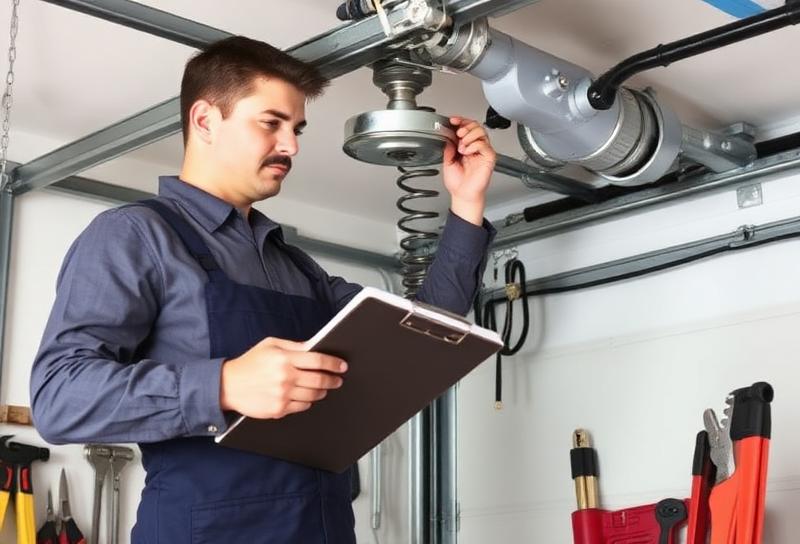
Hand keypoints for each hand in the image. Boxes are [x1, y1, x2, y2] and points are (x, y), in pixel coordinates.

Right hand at [219, 337, 346, 418]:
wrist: (227, 386)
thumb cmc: (250, 363)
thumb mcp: (270, 345)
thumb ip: (294, 346)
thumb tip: (315, 347)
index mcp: (284, 359)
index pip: (318, 360)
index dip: (334, 363)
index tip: (342, 366)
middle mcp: (285, 378)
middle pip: (319, 380)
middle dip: (333, 379)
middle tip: (338, 379)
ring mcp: (282, 395)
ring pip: (313, 395)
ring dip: (323, 391)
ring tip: (324, 387)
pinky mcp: (278, 409)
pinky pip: (302, 406)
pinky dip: (308, 401)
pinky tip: (307, 396)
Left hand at [442, 116, 495, 224]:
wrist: (462, 194)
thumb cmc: (458, 182)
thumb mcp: (448, 160)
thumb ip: (448, 146)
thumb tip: (447, 134)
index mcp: (466, 146)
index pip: (466, 127)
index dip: (460, 121)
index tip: (452, 120)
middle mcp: (476, 147)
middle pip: (476, 125)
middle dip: (465, 126)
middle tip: (458, 134)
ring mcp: (483, 151)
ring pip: (481, 131)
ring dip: (469, 136)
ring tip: (462, 147)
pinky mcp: (489, 157)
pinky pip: (484, 144)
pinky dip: (474, 145)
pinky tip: (467, 152)